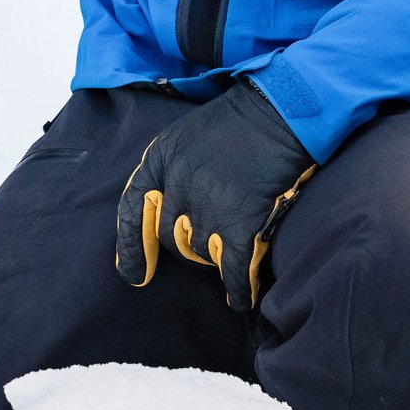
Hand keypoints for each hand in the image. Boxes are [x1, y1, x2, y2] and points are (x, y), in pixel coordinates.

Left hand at [114, 79, 316, 309]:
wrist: (279, 110)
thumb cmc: (237, 122)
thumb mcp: (184, 136)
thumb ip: (169, 172)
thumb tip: (164, 213)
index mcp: (158, 160)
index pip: (131, 212)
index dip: (130, 247)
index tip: (133, 274)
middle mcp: (176, 185)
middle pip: (169, 238)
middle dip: (185, 246)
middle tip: (207, 243)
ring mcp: (207, 206)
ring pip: (199, 253)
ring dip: (214, 256)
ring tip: (231, 249)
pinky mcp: (240, 222)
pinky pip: (233, 269)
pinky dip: (237, 288)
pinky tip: (240, 299)